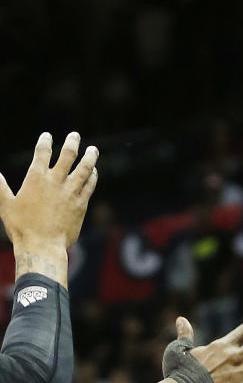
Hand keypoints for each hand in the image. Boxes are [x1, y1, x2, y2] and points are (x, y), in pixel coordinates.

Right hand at [0, 132, 98, 253]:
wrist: (42, 246)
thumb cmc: (22, 227)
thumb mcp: (6, 204)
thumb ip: (0, 187)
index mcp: (35, 177)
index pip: (42, 152)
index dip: (45, 141)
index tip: (47, 136)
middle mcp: (55, 181)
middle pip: (68, 155)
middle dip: (72, 142)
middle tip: (75, 135)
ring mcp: (70, 193)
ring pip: (84, 169)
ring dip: (90, 157)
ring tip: (93, 150)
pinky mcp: (81, 205)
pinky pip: (89, 186)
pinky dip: (93, 177)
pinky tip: (94, 172)